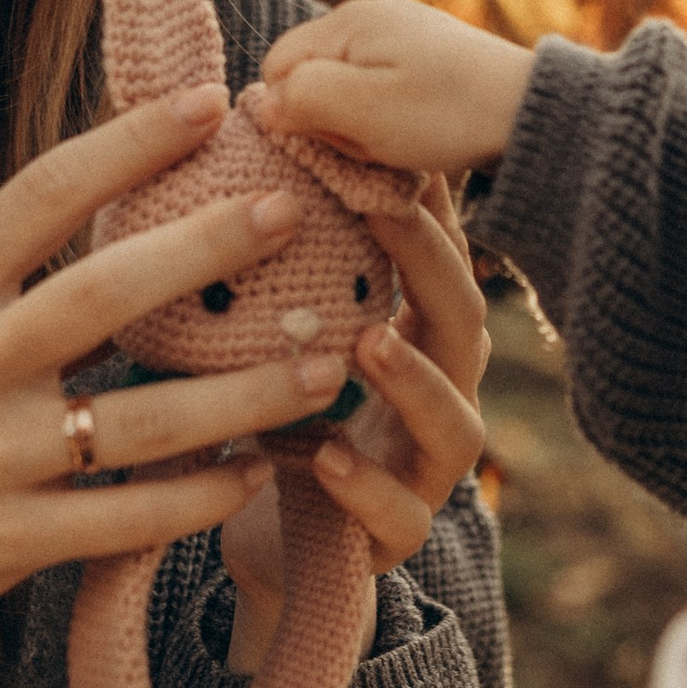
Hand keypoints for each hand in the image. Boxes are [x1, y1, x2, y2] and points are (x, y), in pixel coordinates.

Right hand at [0, 85, 354, 633]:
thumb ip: (20, 268)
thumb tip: (142, 187)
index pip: (41, 196)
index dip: (127, 143)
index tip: (207, 102)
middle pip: (103, 293)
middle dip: (207, 248)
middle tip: (288, 211)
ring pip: (143, 422)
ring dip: (246, 394)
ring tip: (324, 363)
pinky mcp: (9, 542)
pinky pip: (129, 518)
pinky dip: (201, 496)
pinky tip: (257, 468)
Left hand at [219, 175, 491, 660]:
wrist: (259, 547)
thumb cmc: (261, 420)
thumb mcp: (265, 336)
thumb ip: (266, 265)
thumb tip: (224, 140)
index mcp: (411, 340)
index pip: (434, 260)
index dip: (423, 204)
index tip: (388, 145)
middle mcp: (434, 401)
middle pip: (462, 325)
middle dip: (432, 265)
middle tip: (386, 210)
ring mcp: (424, 476)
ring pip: (456, 426)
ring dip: (417, 380)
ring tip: (372, 341)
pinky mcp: (393, 545)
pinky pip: (400, 519)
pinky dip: (366, 487)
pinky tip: (326, 457)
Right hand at [257, 0, 533, 181]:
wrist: (531, 114)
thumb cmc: (445, 115)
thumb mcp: (362, 112)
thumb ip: (302, 99)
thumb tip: (264, 105)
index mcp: (347, 20)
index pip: (276, 69)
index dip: (296, 113)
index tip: (340, 137)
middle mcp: (369, 14)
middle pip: (310, 77)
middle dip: (331, 120)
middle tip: (376, 142)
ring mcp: (401, 32)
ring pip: (346, 89)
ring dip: (363, 125)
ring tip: (401, 140)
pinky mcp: (426, 55)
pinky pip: (382, 90)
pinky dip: (392, 119)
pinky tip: (419, 132)